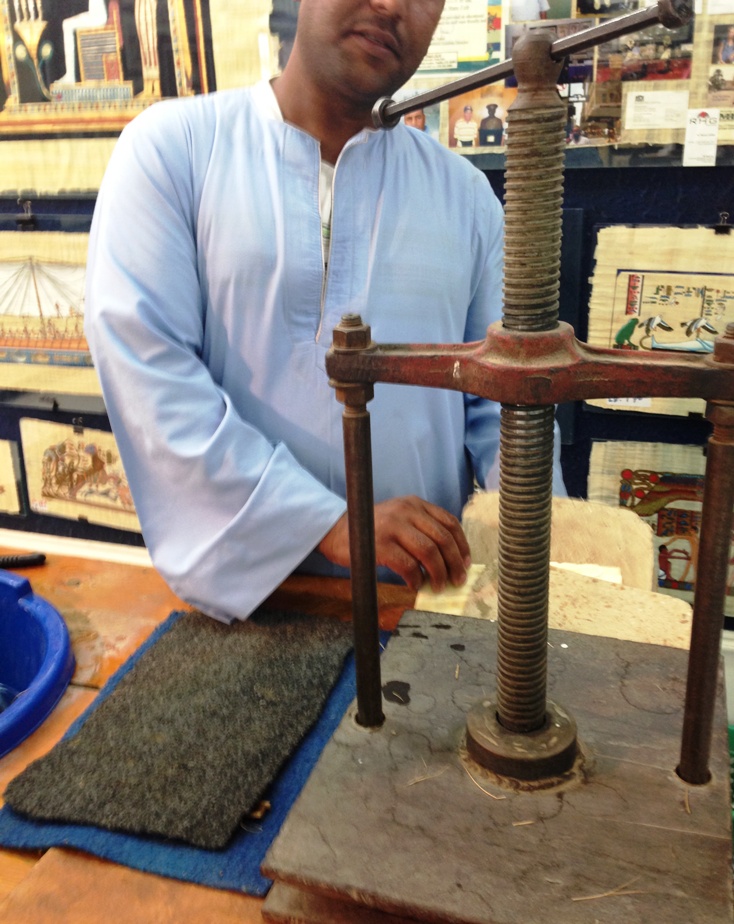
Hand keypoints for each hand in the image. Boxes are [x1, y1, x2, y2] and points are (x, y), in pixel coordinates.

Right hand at [318, 496, 470, 592]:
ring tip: (439, 586)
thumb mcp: (399, 518)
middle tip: (457, 580)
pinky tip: (416, 585)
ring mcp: (393, 526)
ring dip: (439, 573)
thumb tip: (449, 557)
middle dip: (455, 563)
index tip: (466, 563)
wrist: (336, 531)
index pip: (449, 522)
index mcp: (414, 503)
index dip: (462, 545)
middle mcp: (406, 511)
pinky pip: (408, 565)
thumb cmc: (371, 530)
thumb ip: (421, 528)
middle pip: (443, 539)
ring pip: (429, 552)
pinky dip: (416, 578)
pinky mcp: (380, 544)